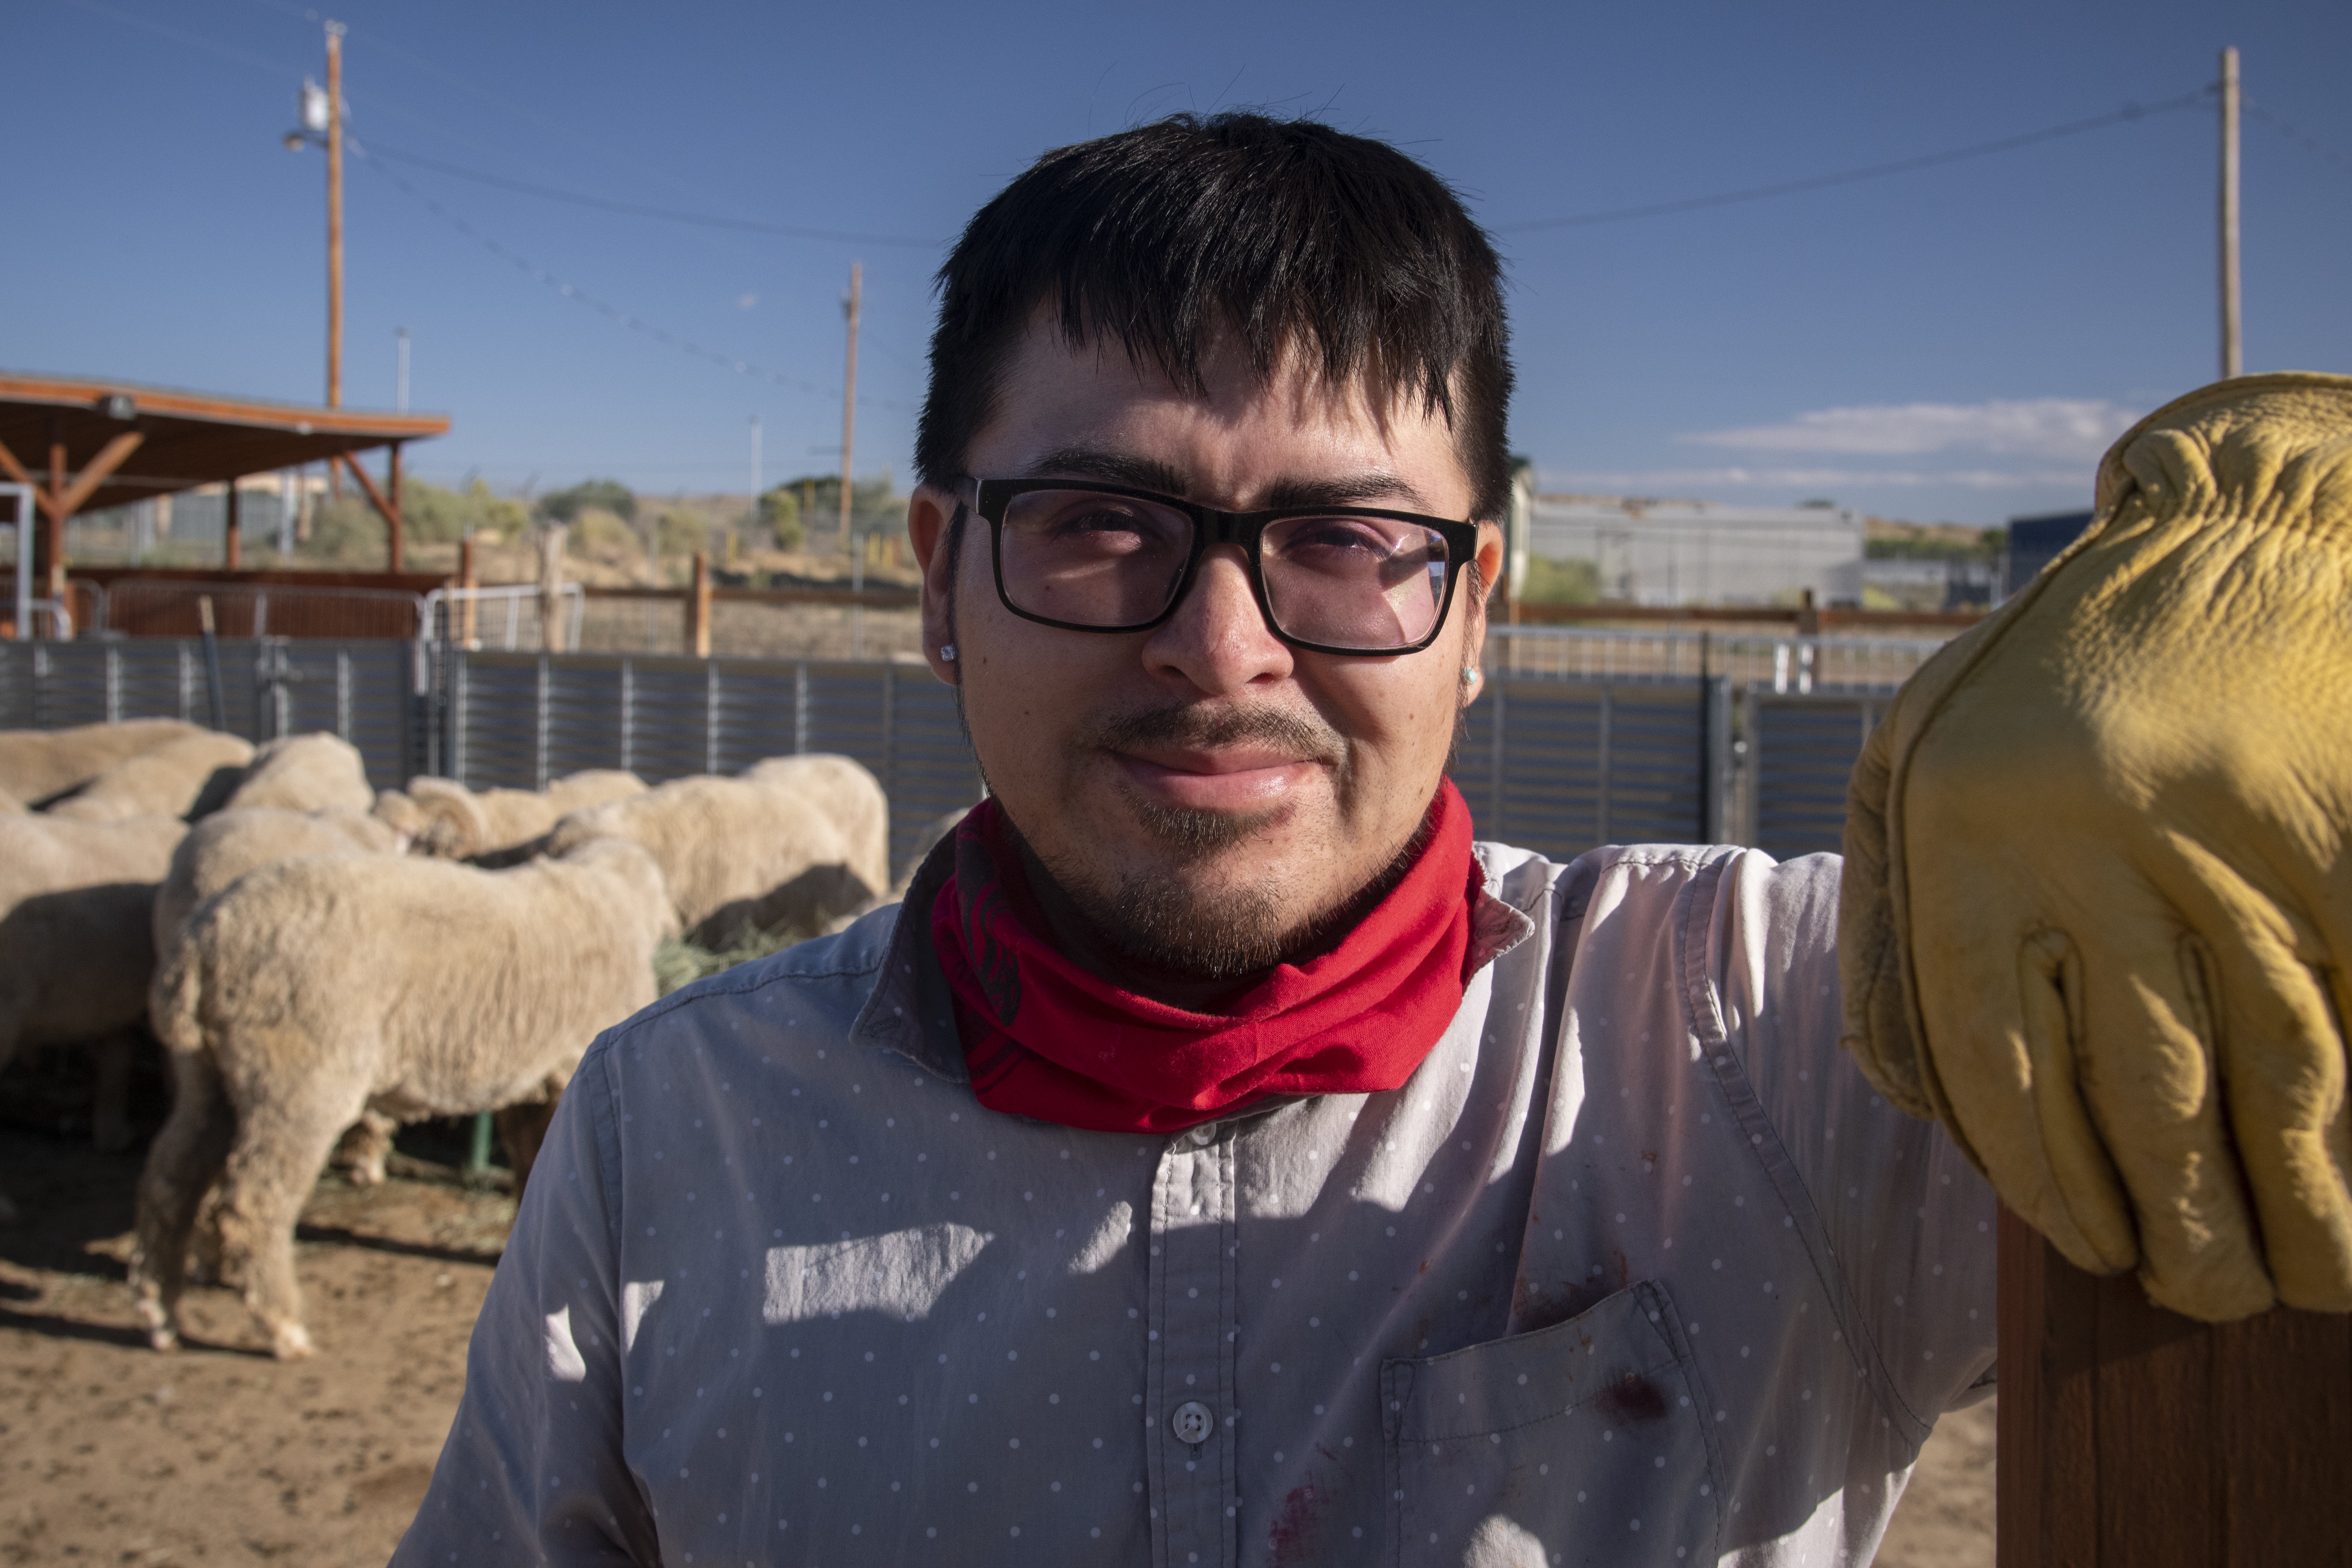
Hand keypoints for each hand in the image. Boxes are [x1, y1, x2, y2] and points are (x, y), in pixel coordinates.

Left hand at [1840, 373, 2351, 1321]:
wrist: (2237, 540)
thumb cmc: (2048, 682)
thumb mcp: (1914, 771)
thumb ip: (1889, 931)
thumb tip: (1916, 1103)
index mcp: (1966, 839)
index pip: (1996, 1074)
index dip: (2054, 1189)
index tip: (2098, 1252)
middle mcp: (2092, 849)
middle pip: (2146, 1100)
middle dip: (2186, 1227)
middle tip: (2208, 1296)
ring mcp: (2232, 845)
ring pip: (2275, 1078)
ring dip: (2299, 1204)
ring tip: (2302, 1281)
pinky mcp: (2340, 846)